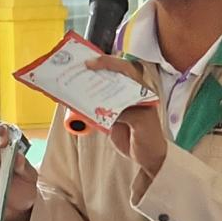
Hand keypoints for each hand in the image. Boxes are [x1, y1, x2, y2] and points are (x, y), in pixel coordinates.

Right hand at [84, 56, 168, 176]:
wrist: (146, 156)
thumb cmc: (150, 137)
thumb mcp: (142, 122)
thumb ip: (127, 112)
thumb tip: (108, 109)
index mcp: (139, 90)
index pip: (124, 69)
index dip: (108, 64)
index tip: (92, 64)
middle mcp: (127, 93)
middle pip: (109, 76)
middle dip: (93, 70)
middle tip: (77, 67)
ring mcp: (116, 104)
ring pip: (99, 90)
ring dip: (86, 86)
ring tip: (71, 80)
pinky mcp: (107, 116)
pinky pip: (93, 107)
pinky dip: (83, 104)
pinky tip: (72, 100)